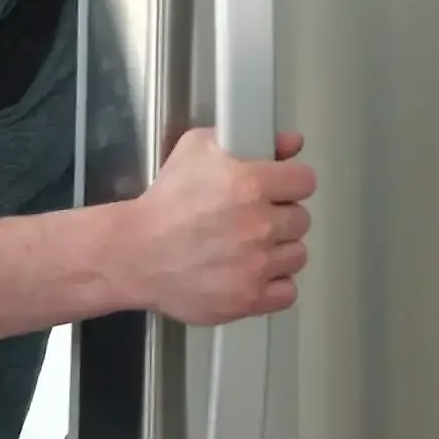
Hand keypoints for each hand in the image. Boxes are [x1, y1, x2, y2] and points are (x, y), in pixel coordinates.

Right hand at [114, 128, 314, 325]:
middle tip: (255, 219)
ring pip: (297, 255)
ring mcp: (256, 266)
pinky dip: (274, 285)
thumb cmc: (165, 199)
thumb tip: (293, 142)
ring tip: (252, 248)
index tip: (277, 188)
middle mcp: (260, 225)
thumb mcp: (198, 148)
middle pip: (301, 219)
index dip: (290, 183)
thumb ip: (250, 139)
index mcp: (251, 184)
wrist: (134, 254)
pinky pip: (287, 292)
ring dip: (279, 250)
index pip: (304, 181)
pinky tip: (253, 274)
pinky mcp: (249, 299)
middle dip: (281, 216)